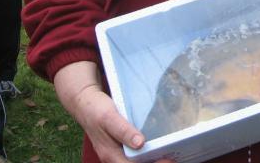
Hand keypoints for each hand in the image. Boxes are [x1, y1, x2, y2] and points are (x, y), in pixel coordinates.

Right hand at [53, 62, 170, 162]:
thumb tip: (140, 143)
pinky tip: (159, 147)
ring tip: (171, 153)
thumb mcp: (109, 117)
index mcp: (111, 155)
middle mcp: (114, 158)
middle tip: (175, 157)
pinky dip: (148, 155)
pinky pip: (135, 156)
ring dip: (152, 160)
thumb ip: (123, 130)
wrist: (84, 102)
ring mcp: (117, 153)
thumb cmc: (96, 109)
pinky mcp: (120, 146)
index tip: (168, 160)